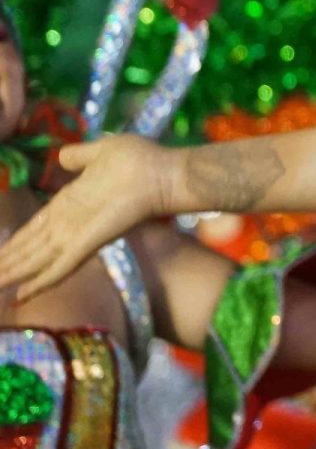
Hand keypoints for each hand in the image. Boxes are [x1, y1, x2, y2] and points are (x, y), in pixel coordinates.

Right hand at [0, 135, 175, 300]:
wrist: (166, 171)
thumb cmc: (140, 160)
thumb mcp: (101, 152)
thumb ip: (79, 157)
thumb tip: (61, 157)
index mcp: (69, 204)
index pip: (35, 229)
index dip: (15, 243)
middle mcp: (69, 224)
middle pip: (30, 250)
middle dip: (7, 264)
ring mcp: (78, 235)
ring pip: (37, 262)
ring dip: (13, 276)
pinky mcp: (88, 242)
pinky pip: (60, 266)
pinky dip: (40, 282)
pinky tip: (21, 296)